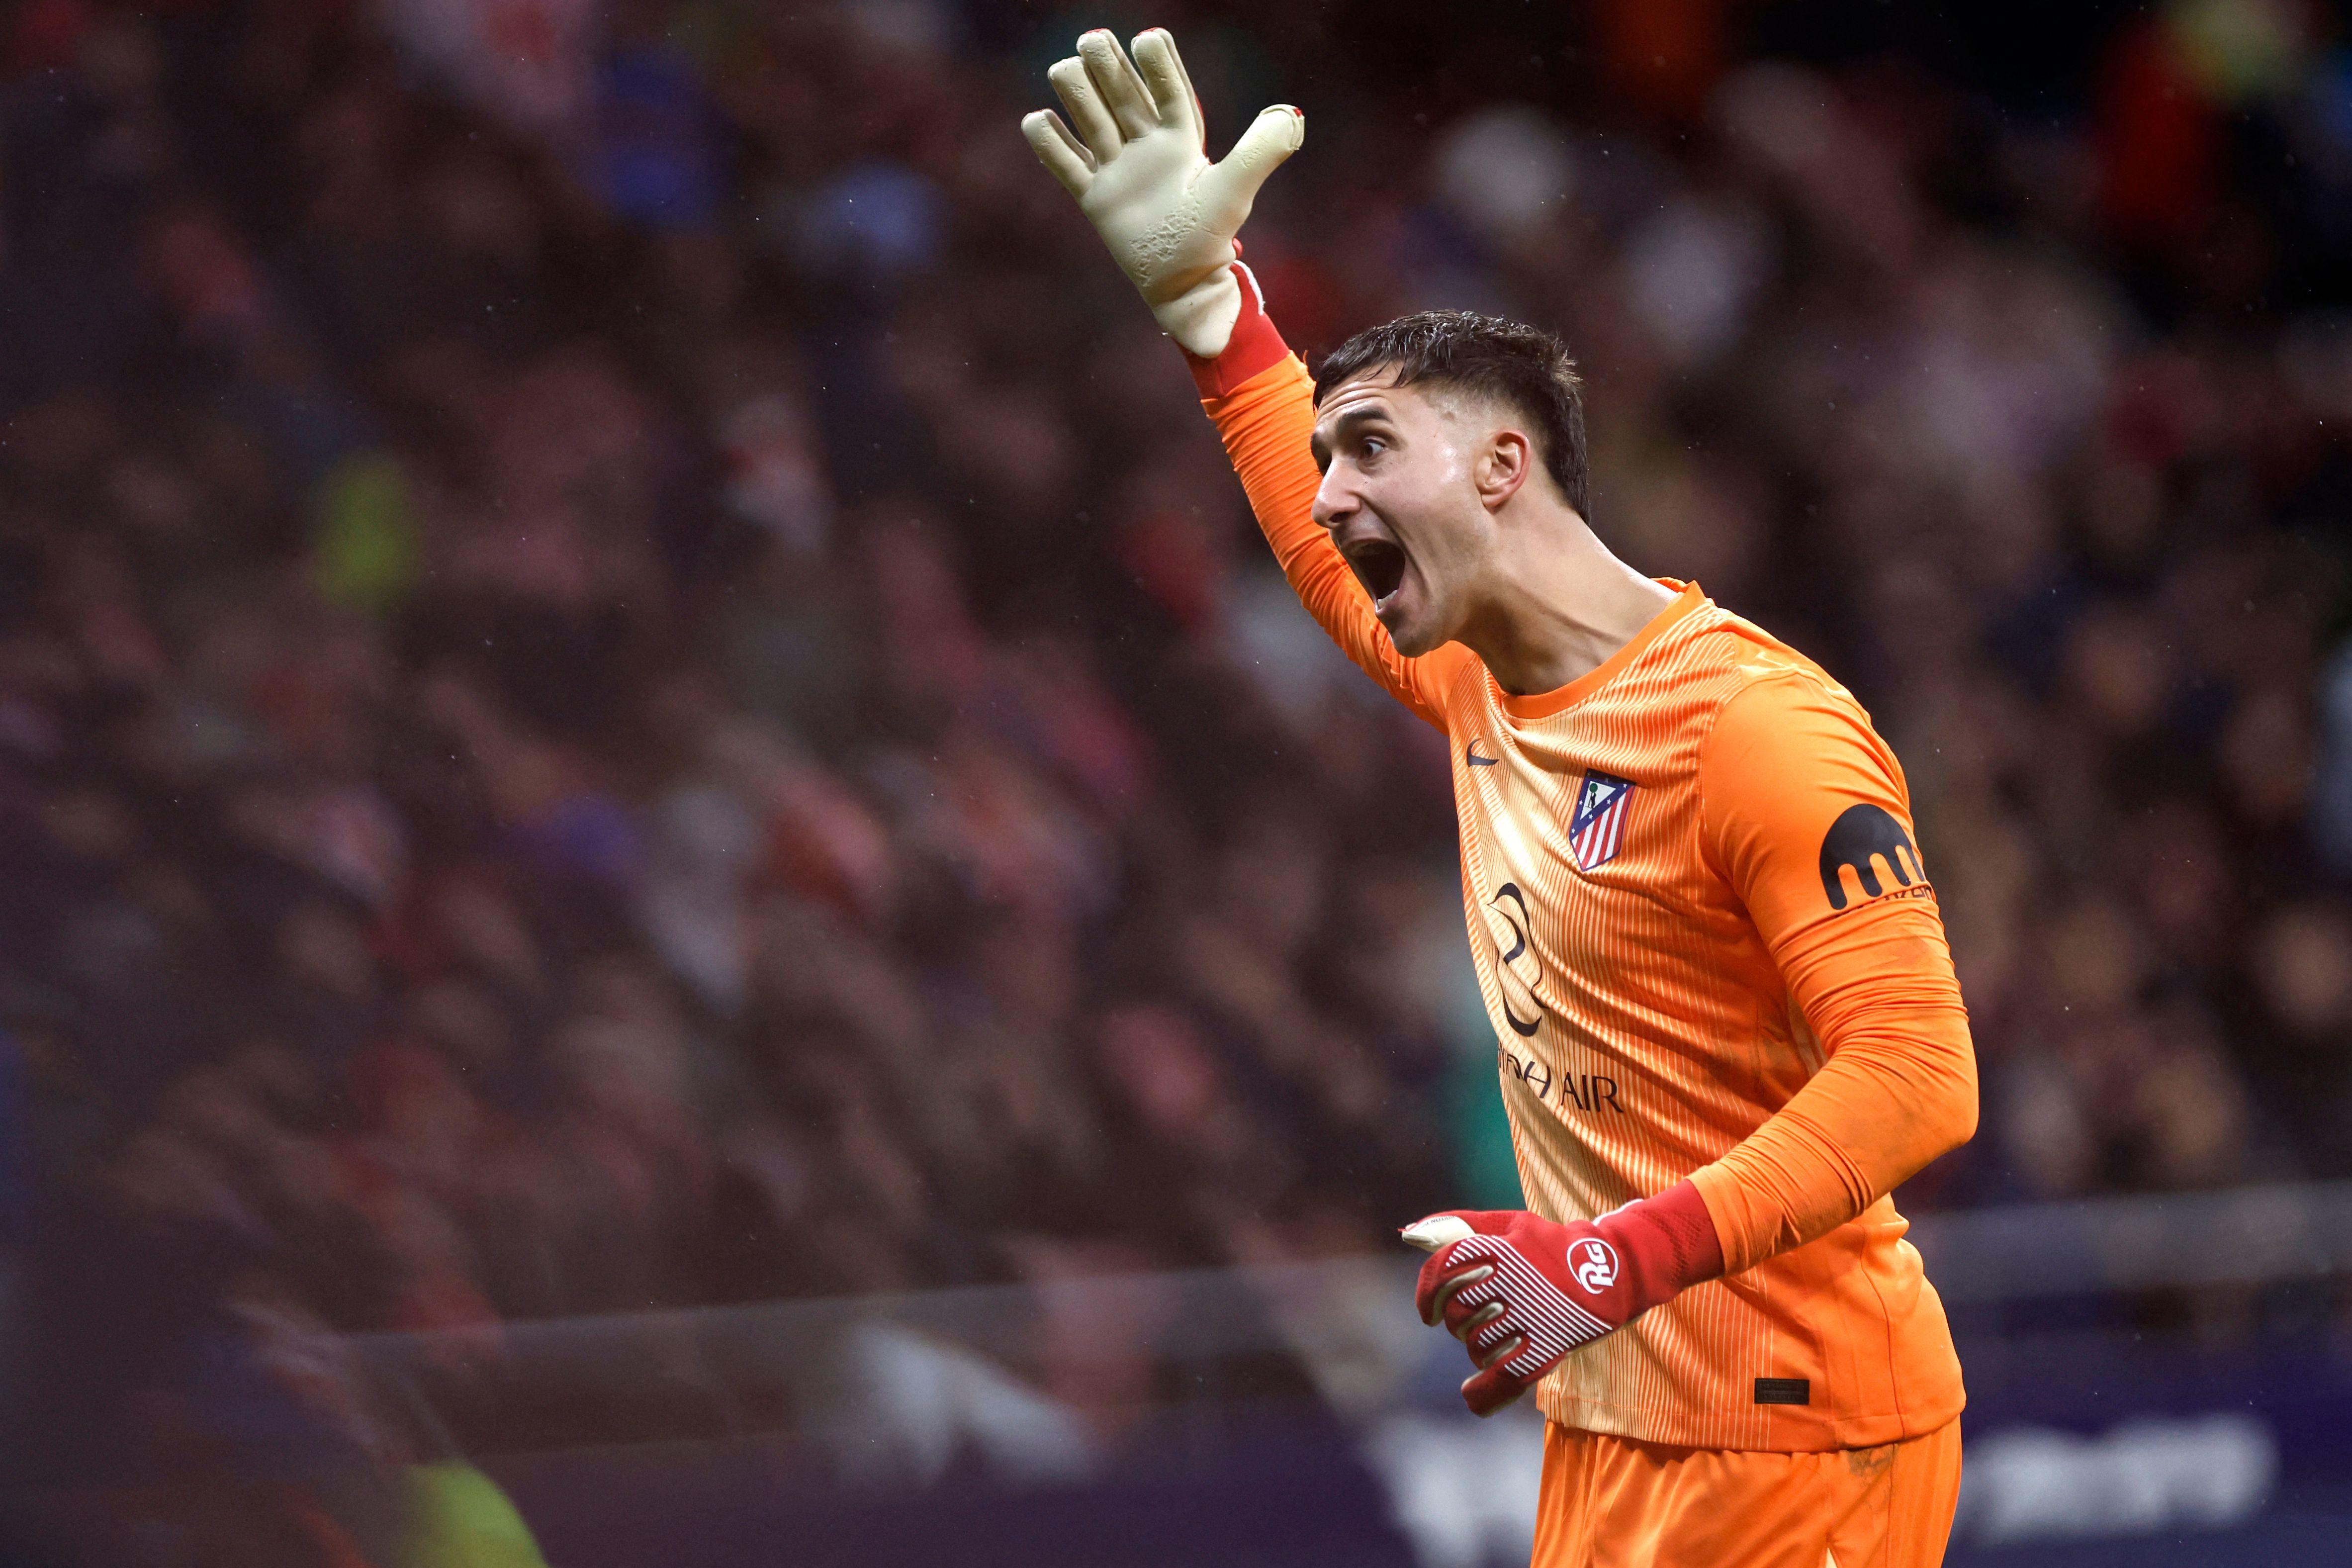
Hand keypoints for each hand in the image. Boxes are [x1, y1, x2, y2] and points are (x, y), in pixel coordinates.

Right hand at [1020, 28, 1301, 357]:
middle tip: (1093, 41)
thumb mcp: (1235, 189)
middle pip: (1122, 95)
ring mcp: (1118, 170)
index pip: (1168, 90)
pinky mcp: (1095, 198)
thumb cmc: (1210, 239)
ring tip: (1064, 69)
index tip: (1147, 37)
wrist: (1184, 287)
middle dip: (1108, 66)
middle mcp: (1146, 148)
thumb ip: (1260, 151)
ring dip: (1076, 92)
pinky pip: (1066, 165)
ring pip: (1091, 120)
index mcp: (1180, 141)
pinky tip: (1036, 119)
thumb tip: (1292, 117)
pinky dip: (1049, 143)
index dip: (1158, 63)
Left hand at [1403, 1185, 1722, 1416]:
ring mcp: (1534, 1315)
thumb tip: (1407, 1233)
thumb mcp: (1511, 1225)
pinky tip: (1469, 1395)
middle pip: (1459, 1311)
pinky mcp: (1550, 1345)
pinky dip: (1483, 1392)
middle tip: (1469, 1324)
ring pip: (1478, 1343)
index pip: (1445, 1267)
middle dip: (1456, 1323)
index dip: (1427, 1291)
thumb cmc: (1553, 1246)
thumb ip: (1459, 1225)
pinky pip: (1506, 1374)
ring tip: (1491, 1343)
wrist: (1614, 1271)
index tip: (1426, 1313)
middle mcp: (1515, 1280)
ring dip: (1475, 1349)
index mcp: (1502, 1247)